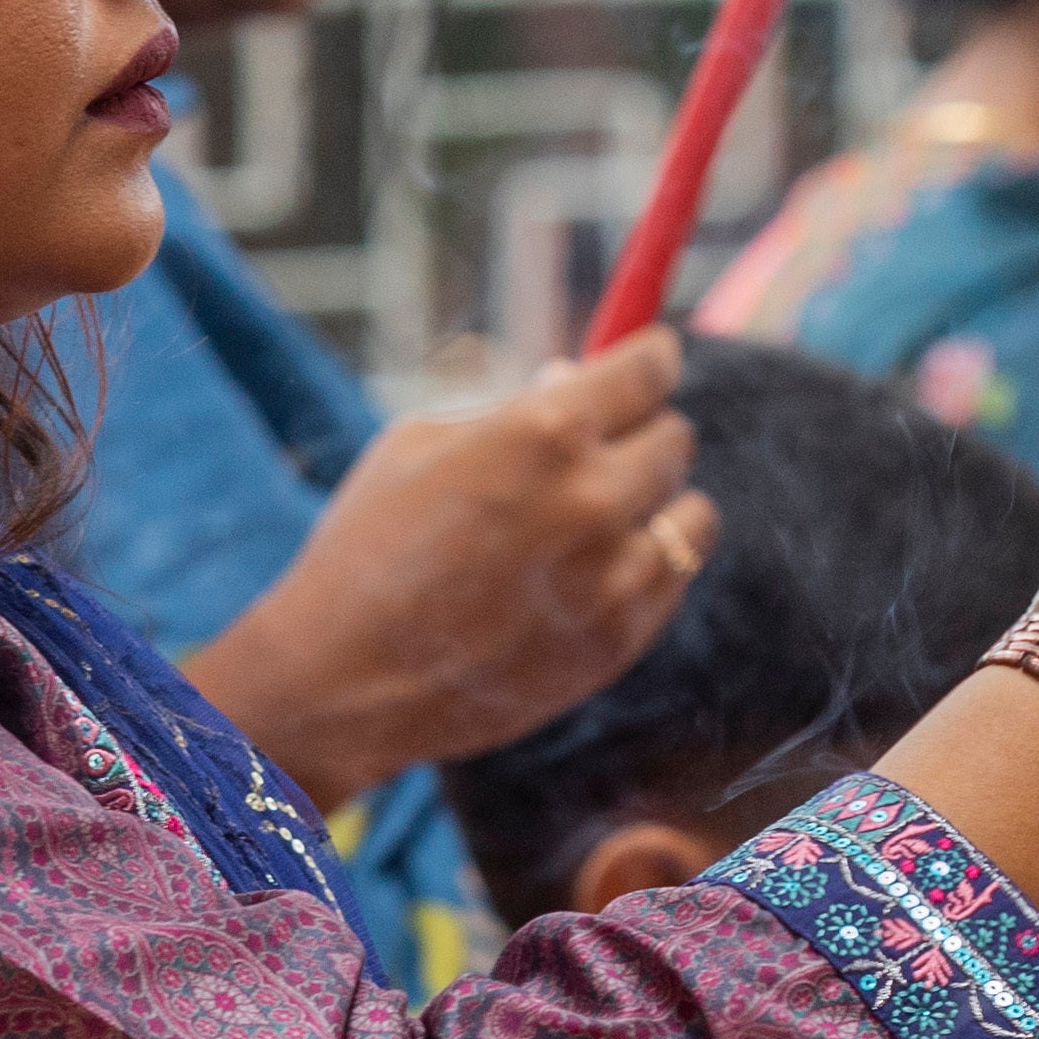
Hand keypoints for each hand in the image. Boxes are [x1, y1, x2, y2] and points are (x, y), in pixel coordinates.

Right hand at [198, 328, 711, 801]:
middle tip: (606, 449)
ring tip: (605, 517)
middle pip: (675, 439)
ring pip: (693, 516)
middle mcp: (591, 498)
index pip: (651, 369)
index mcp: (541, 431)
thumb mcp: (420, 443)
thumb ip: (510, 408)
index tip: (652, 361)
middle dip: (643, 433)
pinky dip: (645, 569)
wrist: (344, 679)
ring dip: (659, 507)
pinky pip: (673, 581)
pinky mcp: (619, 641)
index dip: (652, 359)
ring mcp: (612, 577)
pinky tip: (591, 573)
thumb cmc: (370, 546)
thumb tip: (575, 381)